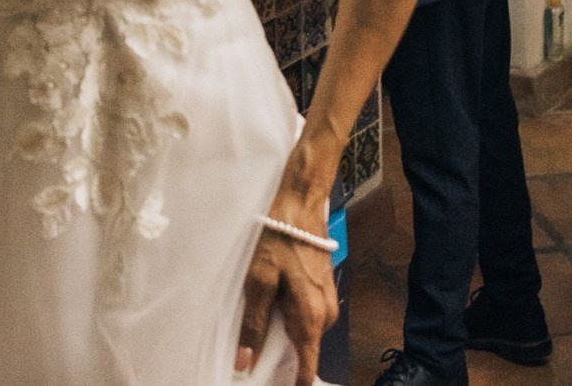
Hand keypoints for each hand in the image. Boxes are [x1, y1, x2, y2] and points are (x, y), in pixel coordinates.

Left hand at [237, 192, 335, 383]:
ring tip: (257, 318)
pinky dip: (287, 314)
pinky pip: (305, 314)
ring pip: (302, 331)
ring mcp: (326, 300)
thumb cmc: (279, 238)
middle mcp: (325, 314)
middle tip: (248, 347)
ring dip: (282, 330)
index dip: (290, 382)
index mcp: (312, 318)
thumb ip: (253, 325)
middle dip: (279, 353)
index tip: (267, 383)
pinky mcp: (322, 288)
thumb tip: (245, 362)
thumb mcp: (258, 282)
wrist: (299, 203)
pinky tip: (271, 302)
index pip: (307, 368)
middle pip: (302, 350)